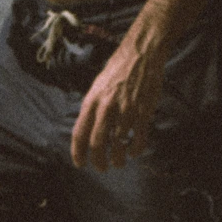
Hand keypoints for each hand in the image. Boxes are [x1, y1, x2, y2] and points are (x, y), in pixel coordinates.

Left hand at [71, 37, 164, 171]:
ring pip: (118, 144)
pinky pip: (138, 138)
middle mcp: (106, 107)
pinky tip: (134, 152)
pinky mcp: (143, 111)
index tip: (80, 163)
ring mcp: (126, 110)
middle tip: (102, 168)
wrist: (141, 54)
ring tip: (119, 162)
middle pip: (97, 144)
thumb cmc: (118, 69)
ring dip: (118, 159)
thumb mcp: (98, 86)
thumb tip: (87, 128)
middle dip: (98, 161)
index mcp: (92, 101)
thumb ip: (92, 107)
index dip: (78, 152)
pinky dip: (136, 150)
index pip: (79, 133)